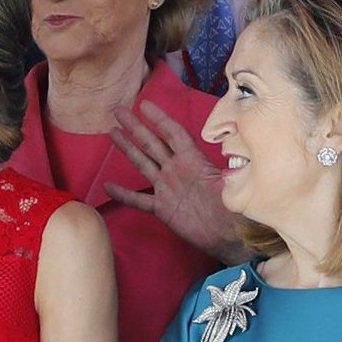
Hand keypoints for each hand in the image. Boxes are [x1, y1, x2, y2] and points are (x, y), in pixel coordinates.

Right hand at [106, 101, 235, 257]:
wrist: (228, 235)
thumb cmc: (234, 210)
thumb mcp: (233, 187)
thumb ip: (231, 175)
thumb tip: (234, 166)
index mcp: (193, 161)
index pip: (173, 134)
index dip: (159, 119)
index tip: (144, 105)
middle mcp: (177, 170)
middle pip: (153, 143)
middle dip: (136, 127)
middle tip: (119, 111)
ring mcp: (168, 188)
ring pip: (143, 164)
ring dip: (128, 149)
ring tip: (112, 133)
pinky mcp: (163, 208)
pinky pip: (139, 200)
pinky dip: (124, 194)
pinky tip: (107, 186)